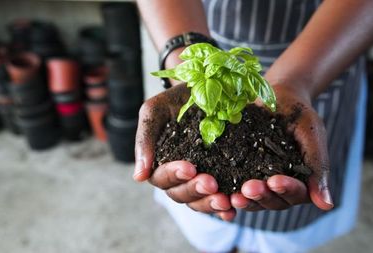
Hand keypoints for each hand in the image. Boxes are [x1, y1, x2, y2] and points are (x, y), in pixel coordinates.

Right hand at [134, 84, 235, 220]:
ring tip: (225, 200)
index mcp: (160, 162)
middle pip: (181, 194)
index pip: (162, 178)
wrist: (208, 84)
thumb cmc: (177, 99)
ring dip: (210, 204)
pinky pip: (221, 200)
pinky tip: (233, 210)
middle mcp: (178, 176)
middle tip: (210, 183)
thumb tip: (138, 178)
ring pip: (199, 202)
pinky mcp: (222, 179)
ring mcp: (199, 179)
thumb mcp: (155, 111)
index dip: (174, 175)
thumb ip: (144, 140)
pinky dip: (226, 209)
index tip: (189, 167)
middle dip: (195, 190)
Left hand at [230, 84, 333, 211]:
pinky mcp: (236, 172)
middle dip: (260, 195)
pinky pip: (230, 185)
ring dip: (242, 199)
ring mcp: (256, 181)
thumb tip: (327, 206)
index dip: (286, 189)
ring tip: (231, 195)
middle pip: (271, 202)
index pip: (295, 193)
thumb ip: (318, 166)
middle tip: (249, 188)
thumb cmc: (298, 114)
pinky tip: (215, 188)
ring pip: (250, 199)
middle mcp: (277, 188)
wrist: (275, 96)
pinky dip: (224, 191)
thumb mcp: (311, 133)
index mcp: (300, 182)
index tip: (275, 181)